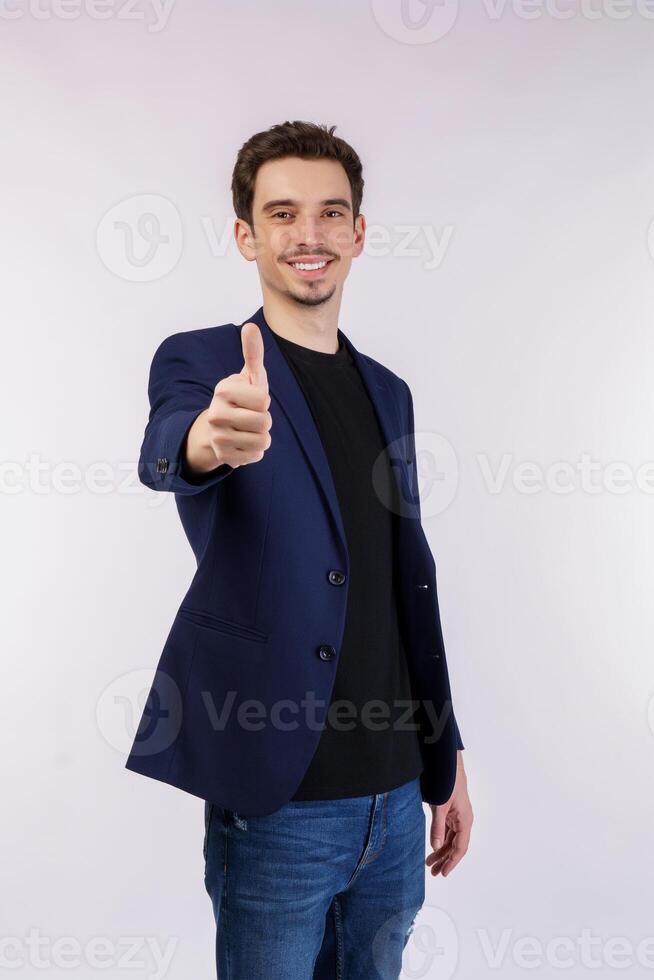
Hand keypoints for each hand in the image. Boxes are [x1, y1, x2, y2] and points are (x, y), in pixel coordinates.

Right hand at [186, 321, 272, 472]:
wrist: (218, 428)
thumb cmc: (241, 399)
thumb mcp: (249, 376)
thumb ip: (253, 353)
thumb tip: (251, 326)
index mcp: (223, 390)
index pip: (264, 400)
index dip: (264, 401)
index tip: (252, 400)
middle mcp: (216, 414)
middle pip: (265, 422)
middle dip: (265, 420)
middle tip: (251, 417)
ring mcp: (218, 437)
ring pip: (263, 441)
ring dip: (262, 436)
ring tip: (248, 430)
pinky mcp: (223, 457)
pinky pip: (256, 456)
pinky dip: (255, 451)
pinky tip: (243, 443)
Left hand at [425, 753, 472, 876]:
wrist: (448, 764)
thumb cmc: (447, 782)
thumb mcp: (440, 806)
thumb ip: (437, 827)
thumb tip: (435, 847)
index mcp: (465, 820)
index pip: (460, 848)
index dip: (452, 862)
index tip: (443, 873)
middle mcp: (463, 820)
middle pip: (455, 846)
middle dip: (445, 860)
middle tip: (433, 872)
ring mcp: (458, 816)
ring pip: (451, 839)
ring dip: (441, 851)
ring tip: (430, 863)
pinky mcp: (451, 811)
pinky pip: (448, 830)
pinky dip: (441, 839)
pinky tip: (434, 847)